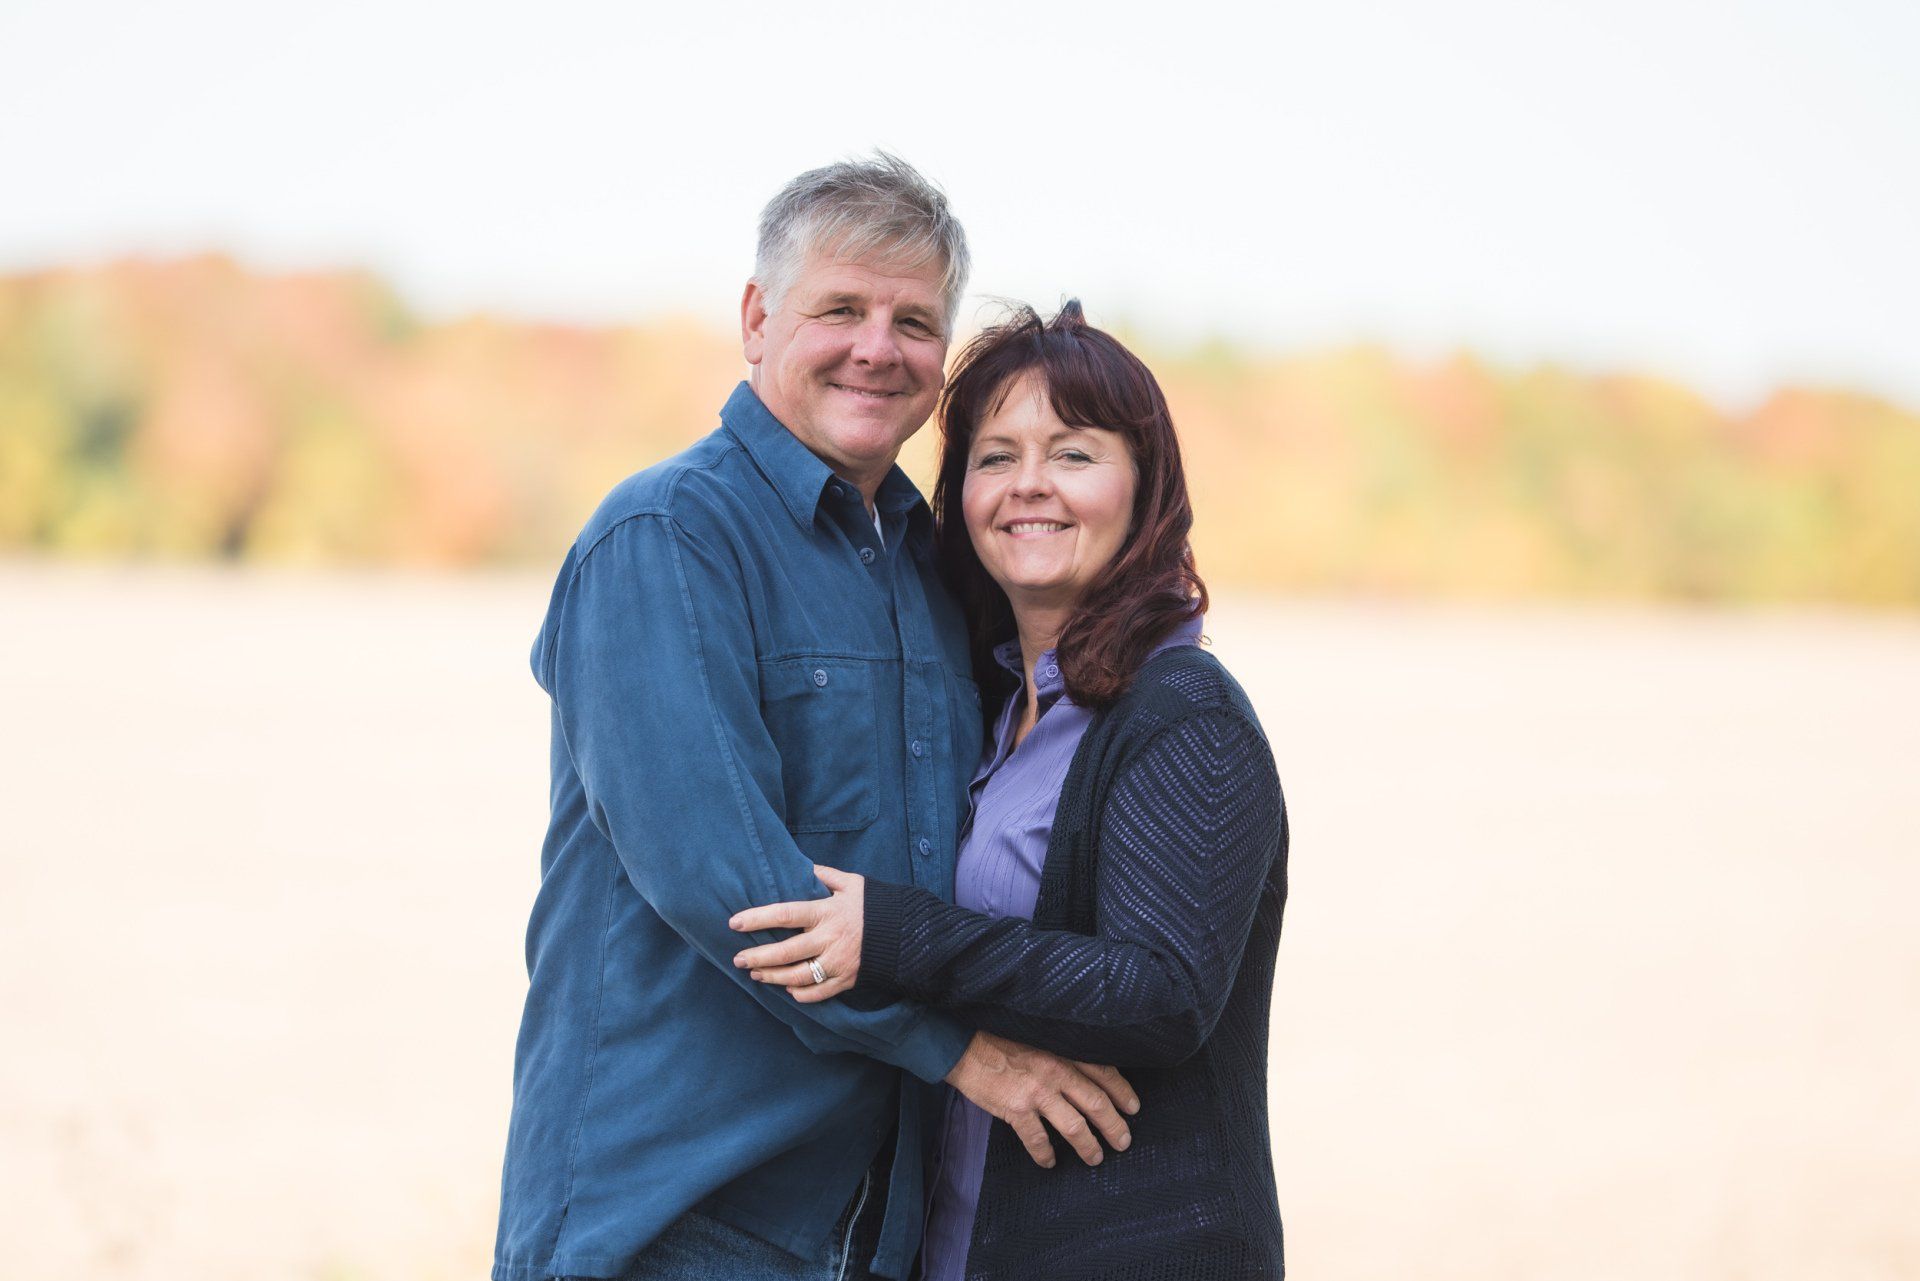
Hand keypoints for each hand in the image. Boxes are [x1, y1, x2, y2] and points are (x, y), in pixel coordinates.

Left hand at [728, 864, 863, 1002]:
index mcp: (827, 912)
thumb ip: (824, 875)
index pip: (785, 914)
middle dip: (758, 956)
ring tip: (756, 974)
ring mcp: (837, 962)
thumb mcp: (852, 883)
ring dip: (773, 977)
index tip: (735, 922)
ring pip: (797, 977)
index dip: (758, 918)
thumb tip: (802, 867)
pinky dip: (801, 994)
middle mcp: (829, 939)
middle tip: (738, 959)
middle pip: (786, 952)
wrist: (909, 932)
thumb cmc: (875, 904)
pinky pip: (818, 993)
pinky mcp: (846, 980)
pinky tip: (788, 990)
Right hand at [944, 1031, 1139, 1168]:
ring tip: (1096, 1157)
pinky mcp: (1016, 1109)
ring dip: (1088, 1146)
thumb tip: (1084, 1075)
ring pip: (1074, 1126)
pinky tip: (1049, 1162)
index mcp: (1063, 1051)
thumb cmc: (1000, 1039)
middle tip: (1124, 1141)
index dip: (1123, 1092)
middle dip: (1114, 1126)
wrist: (963, 1045)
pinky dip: (1046, 1155)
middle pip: (1096, 1103)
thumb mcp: (1039, 1037)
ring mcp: (1037, 1092)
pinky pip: (1038, 1140)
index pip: (1104, 1073)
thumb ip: (1062, 1054)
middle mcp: (1055, 1071)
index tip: (1133, 1108)